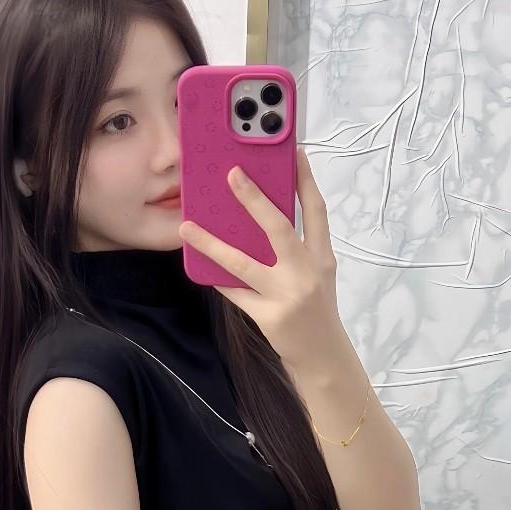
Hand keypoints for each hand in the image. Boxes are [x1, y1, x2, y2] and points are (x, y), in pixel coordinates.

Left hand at [178, 148, 341, 374]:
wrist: (323, 357)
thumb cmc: (316, 311)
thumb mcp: (316, 276)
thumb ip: (296, 249)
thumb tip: (260, 218)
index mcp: (322, 257)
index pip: (316, 211)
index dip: (306, 180)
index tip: (295, 152)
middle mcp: (307, 272)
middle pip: (280, 228)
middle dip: (255, 200)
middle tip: (232, 174)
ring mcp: (288, 295)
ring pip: (244, 263)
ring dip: (212, 244)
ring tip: (187, 227)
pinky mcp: (270, 315)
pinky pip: (236, 292)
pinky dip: (218, 279)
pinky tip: (200, 266)